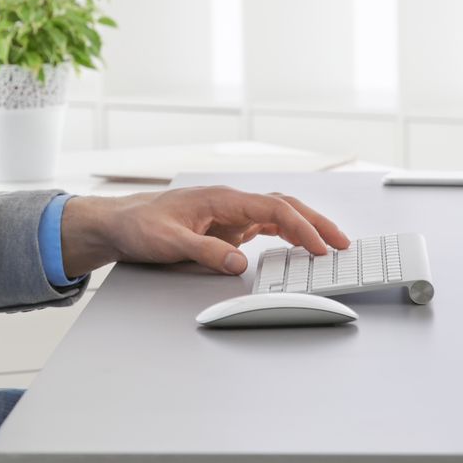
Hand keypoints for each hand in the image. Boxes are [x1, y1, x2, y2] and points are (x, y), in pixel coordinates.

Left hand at [61, 187, 351, 276]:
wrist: (119, 223)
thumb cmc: (139, 225)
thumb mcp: (168, 243)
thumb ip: (205, 252)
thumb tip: (239, 263)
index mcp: (221, 199)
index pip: (272, 209)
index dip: (300, 228)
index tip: (319, 247)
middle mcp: (230, 202)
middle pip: (284, 206)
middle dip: (316, 222)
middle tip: (342, 243)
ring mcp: (230, 214)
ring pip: (278, 215)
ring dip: (305, 228)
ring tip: (329, 245)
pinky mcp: (227, 227)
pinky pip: (265, 227)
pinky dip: (286, 235)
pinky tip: (298, 247)